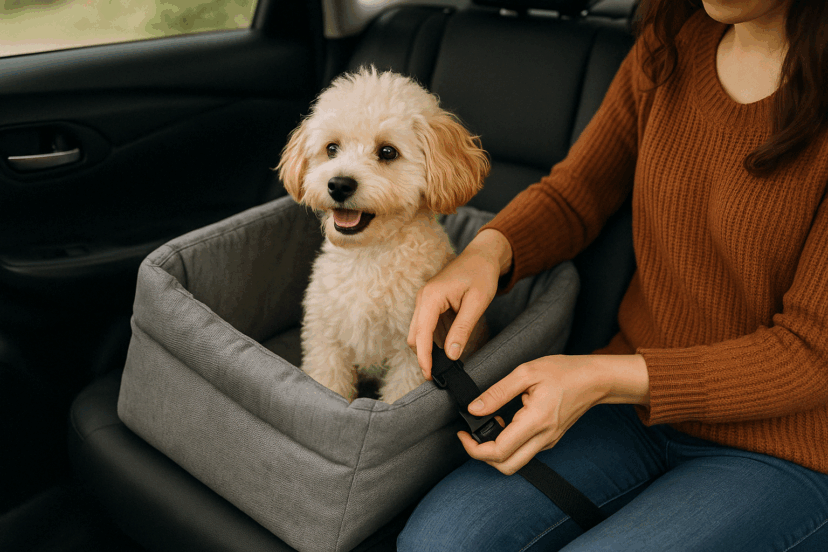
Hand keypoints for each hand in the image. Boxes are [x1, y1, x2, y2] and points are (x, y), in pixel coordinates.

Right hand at [407, 229, 512, 378]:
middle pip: (414, 335)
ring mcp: (425, 300)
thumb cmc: (481, 274)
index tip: (429, 375)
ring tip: (446, 365)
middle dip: (423, 356)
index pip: (421, 334)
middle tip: (440, 375)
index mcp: (431, 297)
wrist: (482, 255)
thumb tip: (451, 355)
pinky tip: (449, 347)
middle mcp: (423, 298)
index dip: (424, 357)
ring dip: (429, 348)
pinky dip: (435, 339)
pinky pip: (428, 326)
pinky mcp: (431, 303)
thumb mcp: (477, 303)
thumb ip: (462, 329)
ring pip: (419, 332)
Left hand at [459, 354, 648, 474]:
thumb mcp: (526, 372)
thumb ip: (497, 392)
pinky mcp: (550, 439)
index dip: (474, 448)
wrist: (595, 379)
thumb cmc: (564, 371)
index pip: (499, 451)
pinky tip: (502, 423)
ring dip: (495, 451)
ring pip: (515, 462)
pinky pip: (524, 451)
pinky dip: (508, 445)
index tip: (462, 433)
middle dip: (481, 456)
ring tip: (487, 425)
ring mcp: (548, 441)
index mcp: (536, 421)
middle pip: (506, 466)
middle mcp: (544, 438)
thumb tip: (474, 408)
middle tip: (469, 435)